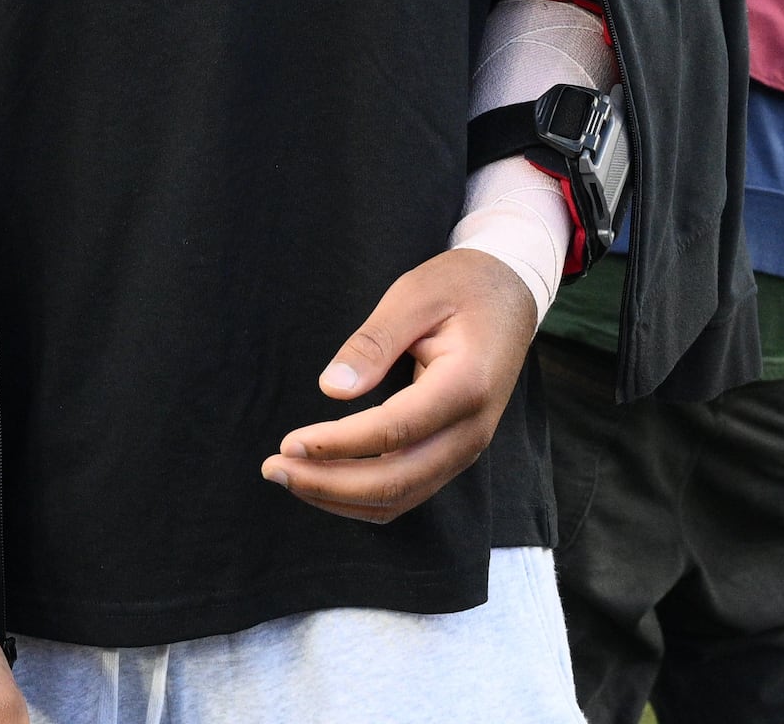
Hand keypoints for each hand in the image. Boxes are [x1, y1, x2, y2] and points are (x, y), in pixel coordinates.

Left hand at [265, 247, 538, 523]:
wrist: (511, 296)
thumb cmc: (461, 286)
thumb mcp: (414, 295)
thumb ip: (374, 342)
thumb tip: (331, 389)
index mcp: (466, 385)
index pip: (393, 431)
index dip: (337, 445)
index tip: (288, 444)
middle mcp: (471, 430)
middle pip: (395, 481)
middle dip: (328, 484)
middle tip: (272, 469)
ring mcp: (466, 448)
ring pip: (400, 497)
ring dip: (340, 497)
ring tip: (287, 476)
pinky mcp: (453, 453)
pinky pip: (407, 492)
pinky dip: (362, 498)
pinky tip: (323, 481)